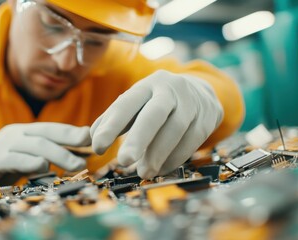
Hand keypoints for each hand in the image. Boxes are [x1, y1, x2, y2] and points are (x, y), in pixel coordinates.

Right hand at [0, 123, 90, 190]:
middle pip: (46, 133)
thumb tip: (79, 155)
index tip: (91, 138)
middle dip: (70, 140)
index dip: (72, 132)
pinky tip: (44, 167)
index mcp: (23, 131)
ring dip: (59, 154)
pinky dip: (32, 162)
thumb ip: (47, 154)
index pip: (51, 128)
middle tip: (90, 151)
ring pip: (35, 145)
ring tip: (77, 165)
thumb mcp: (28, 158)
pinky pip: (15, 159)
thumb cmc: (5, 169)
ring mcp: (2, 145)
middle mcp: (14, 134)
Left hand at [90, 70, 222, 178]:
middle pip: (154, 114)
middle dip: (138, 138)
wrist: (201, 90)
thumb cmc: (157, 101)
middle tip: (123, 161)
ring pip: (175, 129)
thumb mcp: (136, 102)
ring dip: (158, 154)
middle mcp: (170, 90)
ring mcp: (191, 103)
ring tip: (142, 172)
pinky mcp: (207, 118)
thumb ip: (113, 118)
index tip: (97, 147)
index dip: (111, 126)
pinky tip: (161, 169)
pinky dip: (175, 158)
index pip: (125, 104)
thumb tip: (91, 137)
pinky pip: (192, 141)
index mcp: (146, 85)